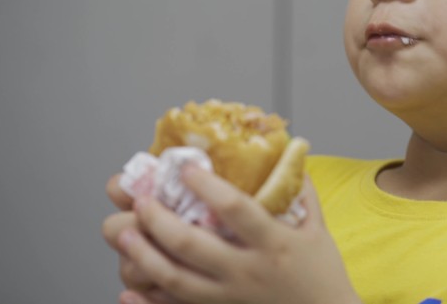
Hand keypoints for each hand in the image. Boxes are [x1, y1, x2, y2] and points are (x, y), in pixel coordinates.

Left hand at [117, 165, 360, 303]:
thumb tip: (290, 156)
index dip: (208, 188)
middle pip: (194, 246)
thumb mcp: (318, 229)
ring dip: (145, 256)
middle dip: (160, 221)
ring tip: (124, 235)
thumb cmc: (322, 275)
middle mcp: (248, 271)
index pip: (236, 210)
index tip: (188, 169)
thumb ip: (302, 193)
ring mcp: (232, 297)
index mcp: (274, 242)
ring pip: (178, 281)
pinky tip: (127, 292)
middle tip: (142, 201)